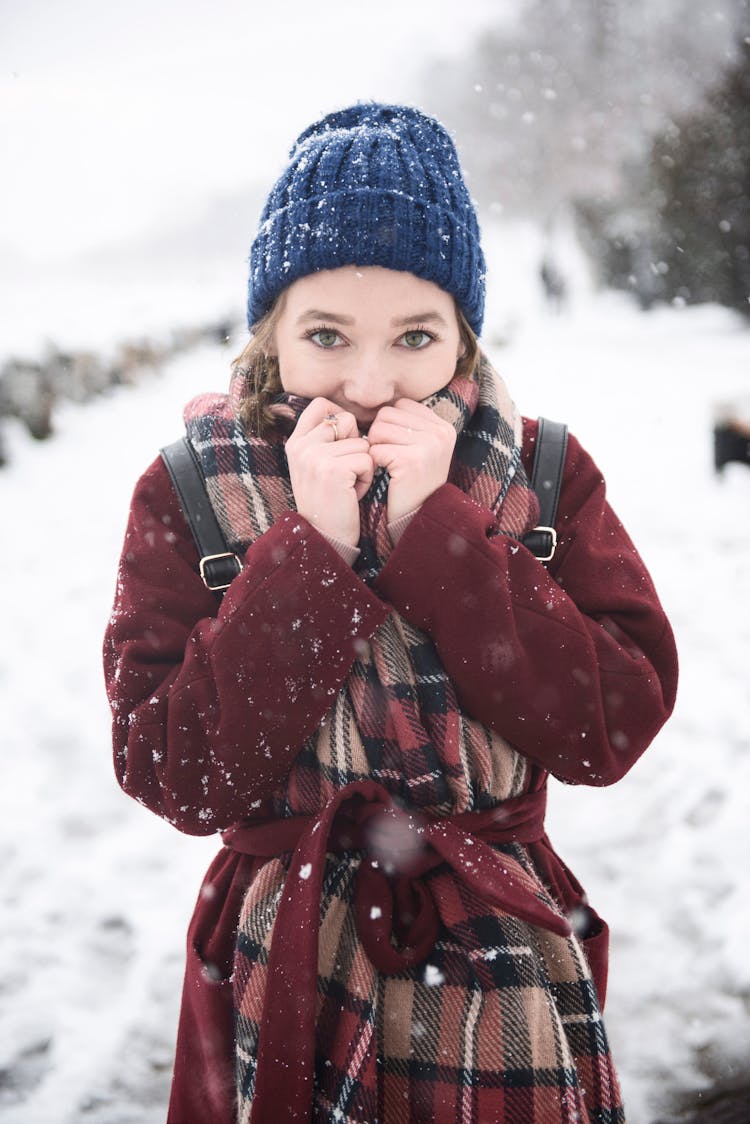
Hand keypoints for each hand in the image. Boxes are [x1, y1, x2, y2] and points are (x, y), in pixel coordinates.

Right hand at [285, 397, 373, 546]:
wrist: (325, 536)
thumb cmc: (329, 500)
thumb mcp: (316, 465)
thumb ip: (324, 440)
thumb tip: (349, 416)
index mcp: (295, 442)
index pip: (320, 405)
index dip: (340, 417)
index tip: (344, 440)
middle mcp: (301, 446)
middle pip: (346, 419)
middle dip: (355, 444)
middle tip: (345, 471)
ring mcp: (314, 457)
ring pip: (361, 443)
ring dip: (363, 466)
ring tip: (347, 486)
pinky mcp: (332, 470)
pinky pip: (367, 460)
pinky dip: (367, 479)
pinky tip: (352, 493)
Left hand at [367, 399, 455, 523]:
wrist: (417, 517)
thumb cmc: (411, 482)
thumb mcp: (419, 447)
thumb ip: (407, 423)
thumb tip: (380, 403)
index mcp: (442, 425)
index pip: (399, 405)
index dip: (389, 425)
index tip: (397, 447)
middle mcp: (440, 432)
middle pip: (386, 414)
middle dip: (379, 436)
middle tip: (389, 458)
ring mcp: (429, 445)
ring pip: (378, 429)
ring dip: (375, 449)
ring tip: (388, 465)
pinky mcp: (412, 460)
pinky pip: (376, 449)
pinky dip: (374, 463)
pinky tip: (387, 475)